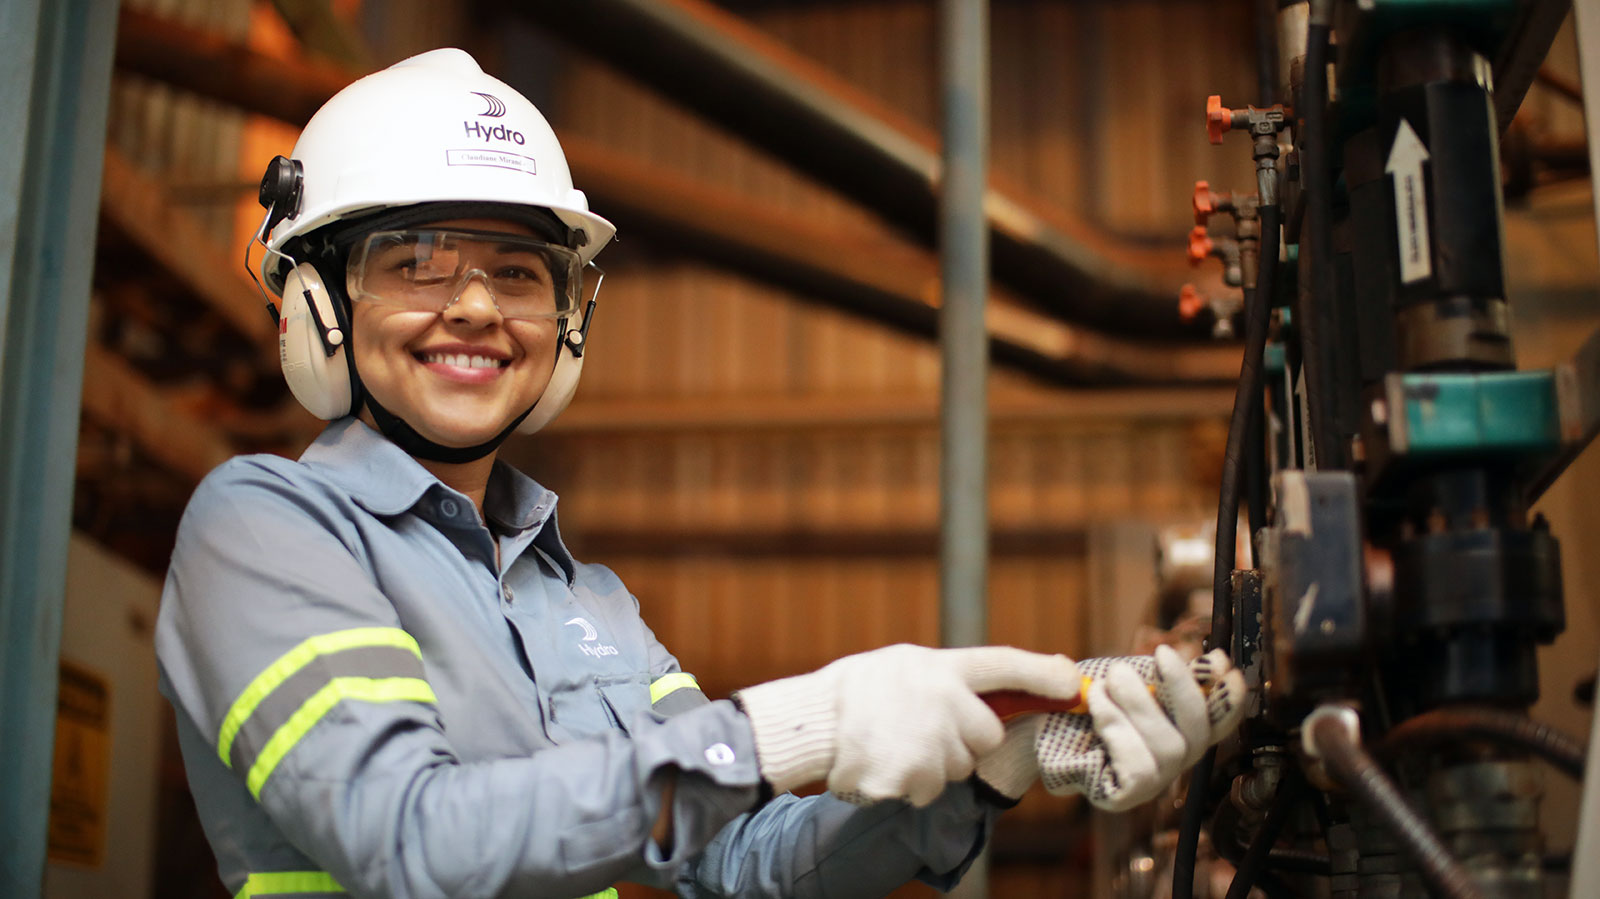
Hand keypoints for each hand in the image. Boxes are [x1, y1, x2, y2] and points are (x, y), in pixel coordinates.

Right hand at [734, 644, 1079, 806]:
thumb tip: (987, 690)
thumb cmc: (852, 691)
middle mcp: (945, 704)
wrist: (809, 723)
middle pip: (986, 737)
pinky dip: (908, 785)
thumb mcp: (901, 665)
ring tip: (893, 744)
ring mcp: (931, 744)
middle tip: (923, 731)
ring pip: (956, 769)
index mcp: (941, 669)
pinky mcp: (914, 779)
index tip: (1073, 681)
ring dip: (933, 765)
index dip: (1042, 673)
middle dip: (963, 741)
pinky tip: (881, 764)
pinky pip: (928, 791)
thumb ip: (944, 677)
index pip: (1003, 664)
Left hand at [975, 647, 1245, 809]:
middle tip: (1162, 653)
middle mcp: (1173, 755)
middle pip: (1201, 731)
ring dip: (1138, 706)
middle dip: (1185, 688)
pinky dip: (1118, 730)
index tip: (1220, 663)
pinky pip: (1140, 768)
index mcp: (1178, 725)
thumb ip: (1161, 673)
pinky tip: (1096, 712)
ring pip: (1171, 748)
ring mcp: (1153, 779)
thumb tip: (1212, 664)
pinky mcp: (1126, 795)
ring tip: (1105, 684)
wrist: (1030, 722)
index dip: (1229, 694)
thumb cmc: (1080, 697)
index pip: (1220, 717)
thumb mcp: (1120, 676)